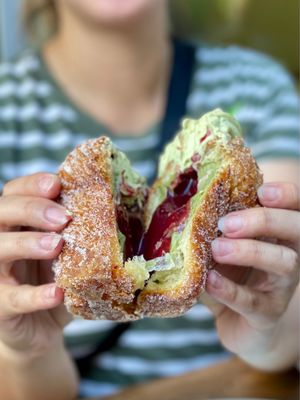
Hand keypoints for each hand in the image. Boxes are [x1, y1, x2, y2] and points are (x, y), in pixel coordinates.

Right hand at [0, 173, 71, 359]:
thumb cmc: (54, 278)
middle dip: (32, 209)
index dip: (32, 185)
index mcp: (17, 222)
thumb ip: (76, 231)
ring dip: (27, 244)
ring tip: (57, 245)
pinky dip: (34, 296)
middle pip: (1, 213)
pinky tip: (57, 293)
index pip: (14, 192)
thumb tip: (112, 209)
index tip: (56, 185)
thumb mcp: (67, 251)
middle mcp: (0, 241)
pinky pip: (10, 299)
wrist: (39, 326)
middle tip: (63, 218)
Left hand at [205, 182, 298, 367]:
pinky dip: (231, 290)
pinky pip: (255, 302)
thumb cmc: (229, 273)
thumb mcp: (221, 244)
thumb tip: (182, 201)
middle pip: (296, 228)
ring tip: (217, 248)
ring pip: (284, 262)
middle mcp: (290, 253)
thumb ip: (213, 226)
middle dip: (265, 220)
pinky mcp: (268, 314)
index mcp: (279, 231)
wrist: (236, 321)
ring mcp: (282, 285)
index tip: (261, 190)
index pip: (295, 206)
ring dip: (250, 251)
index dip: (287, 195)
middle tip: (227, 223)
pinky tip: (210, 280)